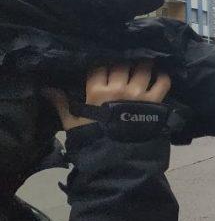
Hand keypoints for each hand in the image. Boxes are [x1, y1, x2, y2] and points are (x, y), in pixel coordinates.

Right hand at [45, 62, 171, 130]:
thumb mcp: (73, 122)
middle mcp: (119, 88)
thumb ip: (62, 103)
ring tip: (143, 64)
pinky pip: (163, 83)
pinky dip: (163, 77)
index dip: (102, 62)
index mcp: (97, 92)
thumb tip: (46, 89)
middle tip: (125, 62)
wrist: (118, 158)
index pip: (99, 66)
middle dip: (123, 61)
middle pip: (122, 64)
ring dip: (143, 65)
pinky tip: (159, 75)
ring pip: (143, 69)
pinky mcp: (155, 102)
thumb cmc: (94, 140)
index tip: (106, 62)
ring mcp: (139, 94)